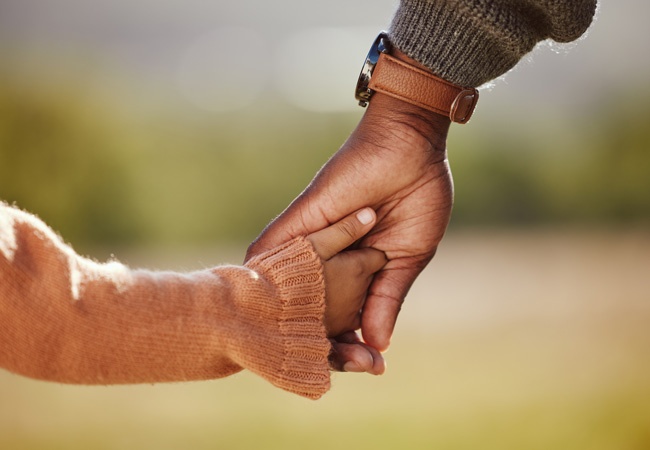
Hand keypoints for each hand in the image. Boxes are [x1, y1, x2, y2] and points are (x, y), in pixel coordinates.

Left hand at [247, 51, 452, 365]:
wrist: (411, 148)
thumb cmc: (418, 197)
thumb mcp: (408, 257)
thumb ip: (387, 298)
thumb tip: (378, 345)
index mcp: (356, 272)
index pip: (345, 317)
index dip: (352, 344)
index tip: (369, 366)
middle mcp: (328, 262)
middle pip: (312, 312)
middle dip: (326, 342)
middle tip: (348, 363)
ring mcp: (312, 242)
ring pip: (287, 290)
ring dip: (292, 320)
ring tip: (297, 352)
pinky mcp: (301, 220)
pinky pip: (272, 253)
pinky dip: (266, 282)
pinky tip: (261, 313)